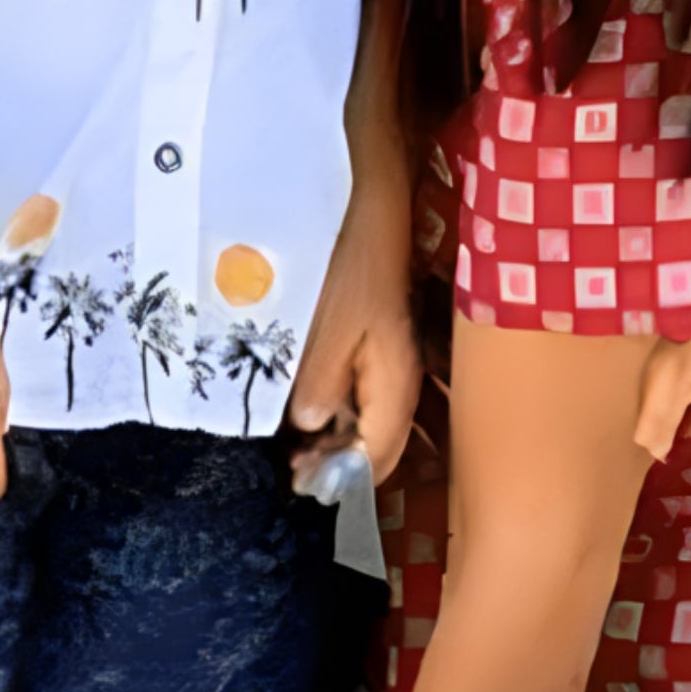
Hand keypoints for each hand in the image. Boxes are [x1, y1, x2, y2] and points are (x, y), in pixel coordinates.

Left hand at [287, 199, 422, 488]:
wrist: (369, 210)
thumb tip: (311, 427)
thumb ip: (319, 384)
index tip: (299, 481)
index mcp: (394, 383)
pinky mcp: (374, 347)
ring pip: (369, 423)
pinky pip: (360, 397)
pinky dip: (335, 412)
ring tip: (294, 445)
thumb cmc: (348, 266)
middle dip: (338, 464)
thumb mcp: (326, 329)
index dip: (342, 478)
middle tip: (291, 466)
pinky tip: (306, 409)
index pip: (379, 456)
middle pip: (378, 446)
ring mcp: (389, 364)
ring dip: (335, 441)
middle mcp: (400, 381)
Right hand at [634, 237, 690, 461]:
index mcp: (675, 369)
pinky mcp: (673, 320)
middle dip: (659, 424)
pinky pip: (662, 361)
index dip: (660, 442)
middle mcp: (659, 350)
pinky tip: (689, 389)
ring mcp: (663, 332)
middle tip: (673, 444)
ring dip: (665, 402)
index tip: (666, 458)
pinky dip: (672, 380)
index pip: (653, 420)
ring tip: (681, 421)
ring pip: (653, 380)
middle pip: (647, 401)